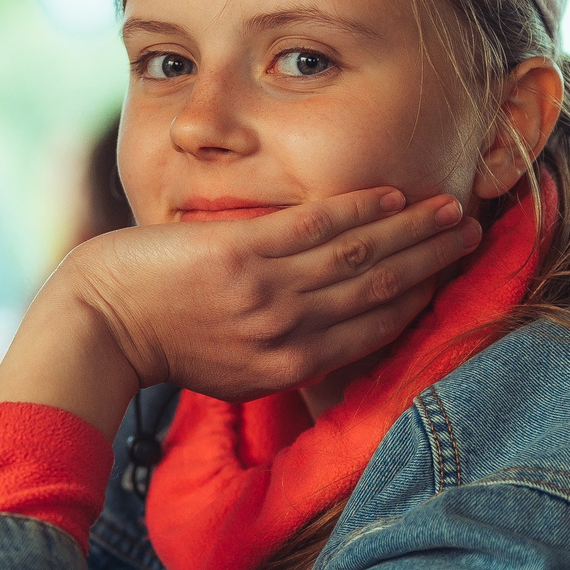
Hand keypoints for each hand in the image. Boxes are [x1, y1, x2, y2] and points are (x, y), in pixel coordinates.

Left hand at [0, 188, 482, 430]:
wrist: (98, 325)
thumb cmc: (162, 343)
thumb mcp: (231, 373)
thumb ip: (282, 356)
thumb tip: (327, 336)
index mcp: (286, 370)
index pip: (370, 332)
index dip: (417, 300)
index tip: (448, 275)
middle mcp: (285, 335)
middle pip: (377, 292)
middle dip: (430, 262)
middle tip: (471, 234)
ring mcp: (264, 294)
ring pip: (356, 257)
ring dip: (410, 230)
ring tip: (448, 210)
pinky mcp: (239, 254)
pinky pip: (314, 227)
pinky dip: (358, 209)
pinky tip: (391, 196)